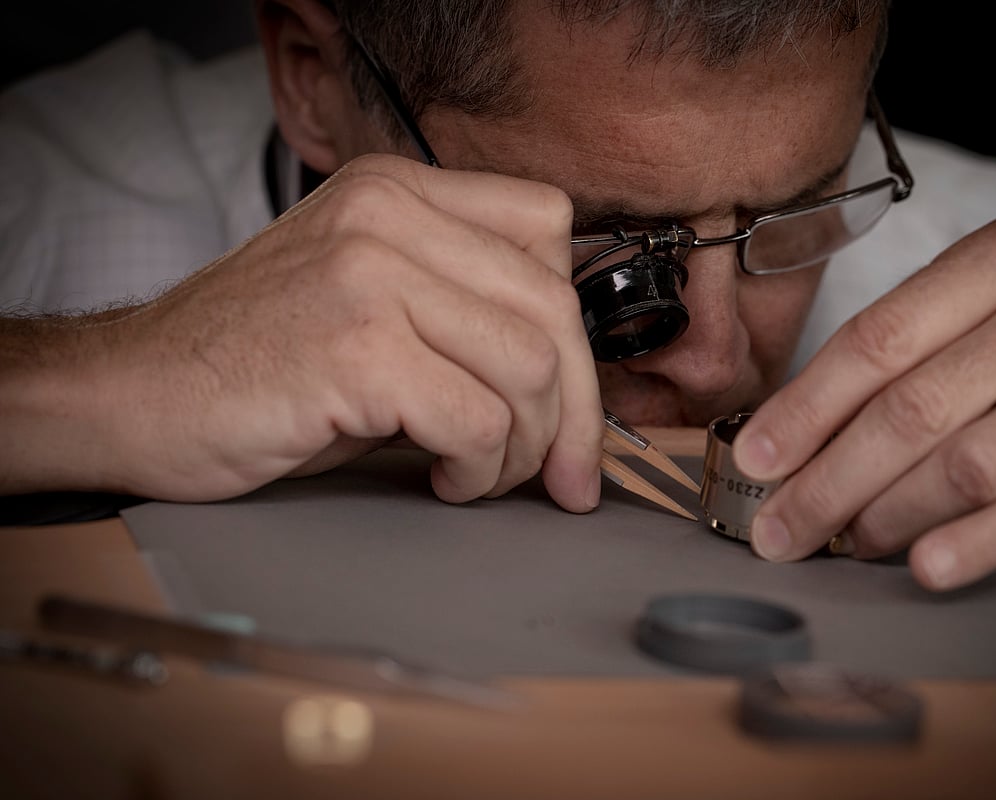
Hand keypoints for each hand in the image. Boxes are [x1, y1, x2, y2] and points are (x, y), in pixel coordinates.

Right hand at [5, 155, 602, 509]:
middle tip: (565, 477)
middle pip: (553, 309)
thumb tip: (569, 379)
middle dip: (576, 413)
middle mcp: (388, 214)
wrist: (130, 394)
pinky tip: (443, 480)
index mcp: (397, 191)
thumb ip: (459, 306)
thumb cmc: (255, 362)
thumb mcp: (368, 299)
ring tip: (480, 475)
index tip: (571, 399)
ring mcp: (370, 274)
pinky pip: (479, 421)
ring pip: (531, 368)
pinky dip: (478, 471)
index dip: (574, 330)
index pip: (548, 231)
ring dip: (525, 448)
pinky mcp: (356, 347)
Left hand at [732, 208, 995, 589]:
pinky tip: (924, 566)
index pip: (880, 337)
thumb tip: (791, 434)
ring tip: (846, 541)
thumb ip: (901, 350)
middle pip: (914, 407)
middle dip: (830, 479)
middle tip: (779, 528)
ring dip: (890, 514)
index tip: (755, 458)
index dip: (806, 406)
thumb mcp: (985, 302)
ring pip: (968, 463)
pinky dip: (973, 543)